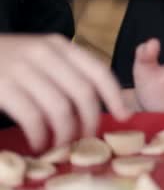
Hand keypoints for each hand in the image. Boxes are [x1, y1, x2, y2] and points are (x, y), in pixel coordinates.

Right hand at [0, 35, 130, 150]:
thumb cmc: (8, 62)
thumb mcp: (42, 58)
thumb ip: (68, 73)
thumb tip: (99, 105)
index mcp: (61, 46)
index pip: (99, 71)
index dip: (115, 96)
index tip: (124, 116)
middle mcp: (45, 53)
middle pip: (83, 93)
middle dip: (90, 121)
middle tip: (85, 138)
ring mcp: (22, 68)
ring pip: (60, 108)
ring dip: (65, 133)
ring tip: (60, 144)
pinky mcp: (3, 86)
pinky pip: (33, 118)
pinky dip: (41, 135)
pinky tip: (40, 143)